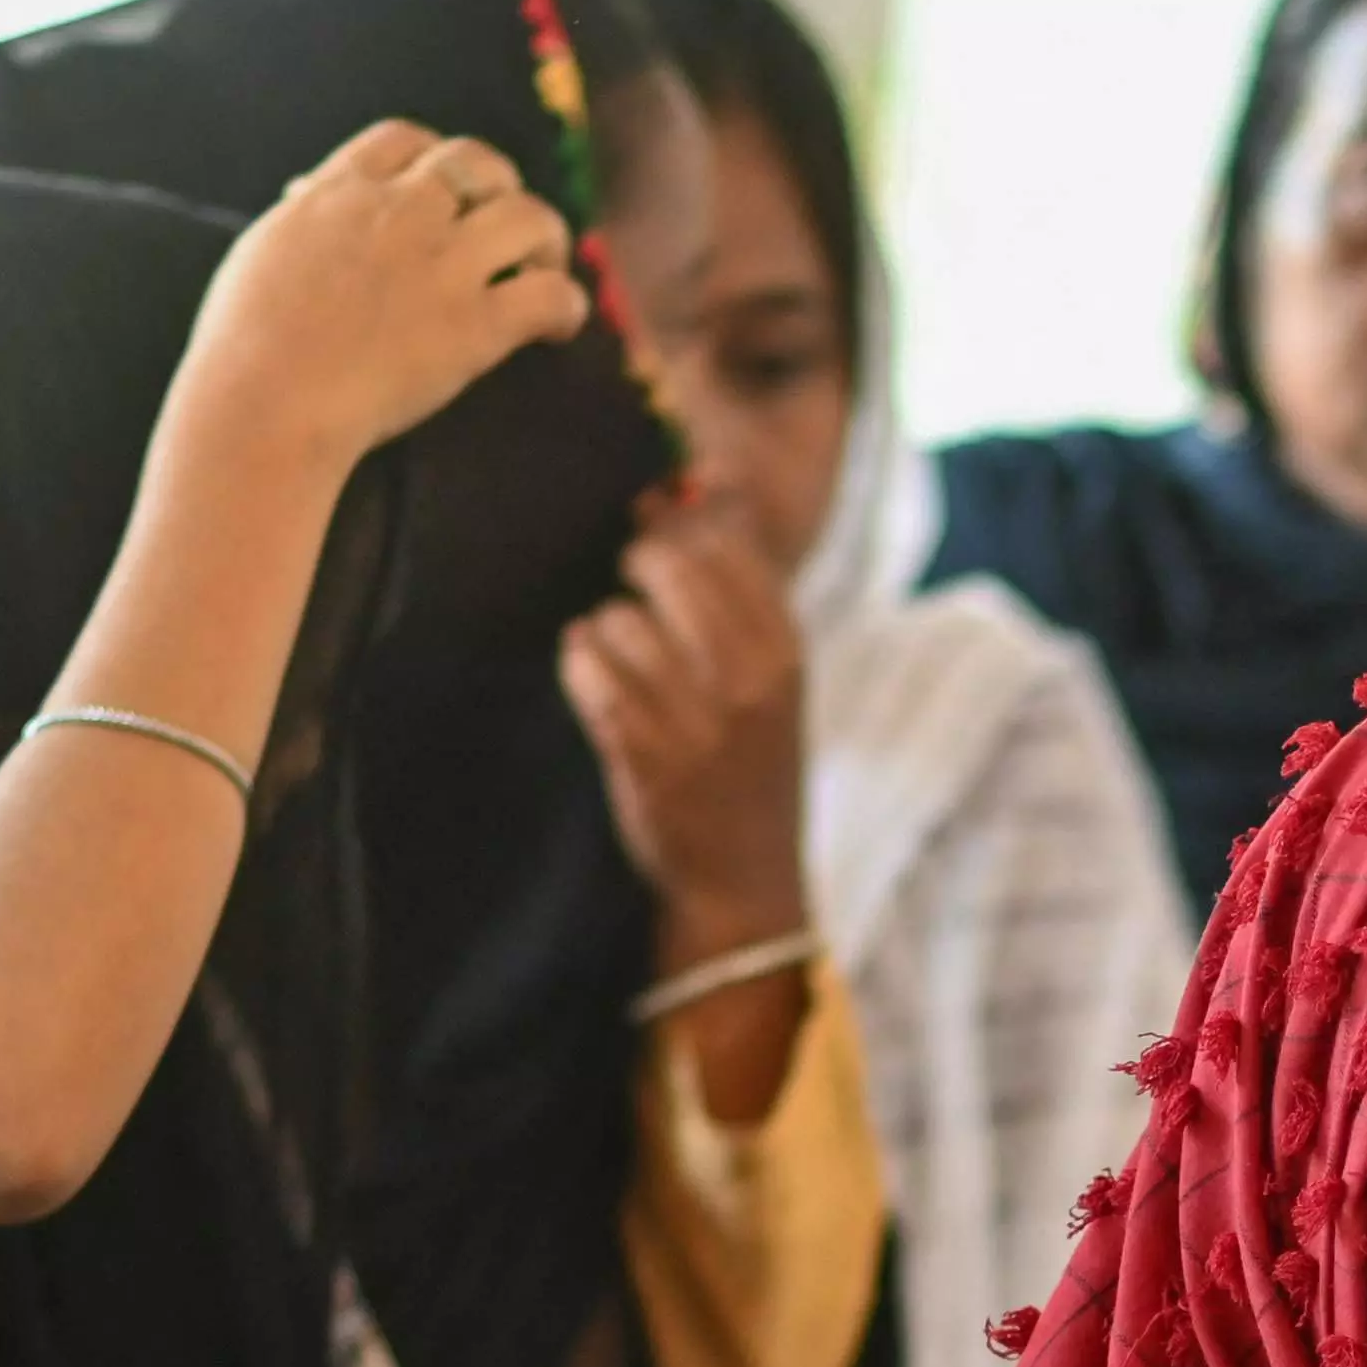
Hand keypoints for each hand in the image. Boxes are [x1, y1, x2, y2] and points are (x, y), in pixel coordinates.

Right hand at [174, 120, 591, 484]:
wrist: (263, 404)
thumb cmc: (244, 344)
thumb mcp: (262, 250)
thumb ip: (300, 216)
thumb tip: (304, 193)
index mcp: (342, 191)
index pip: (405, 139)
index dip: (435, 159)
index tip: (445, 192)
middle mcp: (399, 212)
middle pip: (477, 163)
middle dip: (500, 188)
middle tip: (507, 232)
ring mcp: (441, 266)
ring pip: (530, 217)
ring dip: (548, 241)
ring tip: (546, 272)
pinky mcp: (474, 326)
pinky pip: (551, 295)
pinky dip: (567, 307)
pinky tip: (559, 329)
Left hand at [562, 506, 812, 953]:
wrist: (743, 883)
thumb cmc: (753, 767)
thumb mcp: (774, 678)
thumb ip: (744, 587)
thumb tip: (703, 484)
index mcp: (785, 651)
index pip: (728, 539)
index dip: (683, 521)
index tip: (665, 531)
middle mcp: (743, 680)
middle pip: (667, 563)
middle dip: (638, 564)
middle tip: (635, 587)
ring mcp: (689, 718)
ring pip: (617, 617)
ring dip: (606, 626)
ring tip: (622, 656)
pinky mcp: (636, 751)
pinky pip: (585, 667)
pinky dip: (580, 664)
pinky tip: (597, 680)